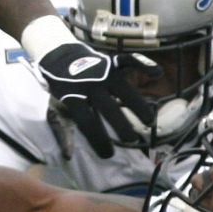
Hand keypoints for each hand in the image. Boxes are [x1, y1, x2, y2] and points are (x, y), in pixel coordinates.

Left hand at [36, 43, 156, 157]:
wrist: (57, 54)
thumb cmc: (60, 87)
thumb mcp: (55, 107)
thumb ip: (62, 131)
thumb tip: (68, 157)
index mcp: (72, 96)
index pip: (87, 123)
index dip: (98, 140)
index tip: (108, 154)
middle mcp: (89, 84)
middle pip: (109, 108)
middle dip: (122, 126)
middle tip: (131, 139)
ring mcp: (102, 72)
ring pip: (124, 89)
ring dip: (138, 106)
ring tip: (148, 121)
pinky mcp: (110, 62)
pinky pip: (127, 61)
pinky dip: (143, 64)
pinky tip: (158, 73)